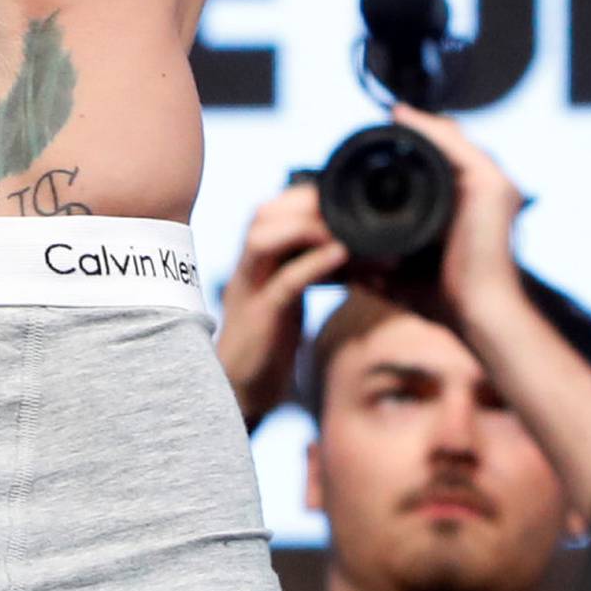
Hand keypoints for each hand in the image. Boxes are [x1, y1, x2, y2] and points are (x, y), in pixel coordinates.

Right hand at [215, 183, 348, 430]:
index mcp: (253, 264)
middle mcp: (247, 270)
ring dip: (305, 224)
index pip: (269, 214)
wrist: (241, 394)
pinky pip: (285, 281)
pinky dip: (314, 262)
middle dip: (303, 202)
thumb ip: (303, 273)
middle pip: (263, 215)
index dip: (301, 198)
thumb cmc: (269, 347)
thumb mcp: (286, 301)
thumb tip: (349, 252)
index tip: (339, 195)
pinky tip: (342, 253)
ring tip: (343, 226)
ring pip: (264, 238)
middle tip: (343, 203)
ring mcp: (250, 290)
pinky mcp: (261, 317)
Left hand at [388, 104, 526, 333]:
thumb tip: (338, 261)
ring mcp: (496, 186)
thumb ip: (375, 264)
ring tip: (388, 118)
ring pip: (453, 141)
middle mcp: (488, 193)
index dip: (414, 150)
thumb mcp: (403, 275)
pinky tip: (402, 120)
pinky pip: (457, 145)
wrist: (479, 316)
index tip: (377, 144)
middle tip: (381, 124)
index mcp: (473, 209)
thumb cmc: (448, 303)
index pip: (445, 165)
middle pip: (450, 148)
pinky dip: (428, 130)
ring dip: (420, 127)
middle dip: (417, 134)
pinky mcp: (494, 186)